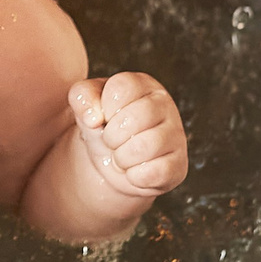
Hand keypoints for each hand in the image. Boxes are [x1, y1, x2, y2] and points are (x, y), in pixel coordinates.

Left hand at [66, 71, 186, 199]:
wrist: (110, 162)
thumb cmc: (102, 127)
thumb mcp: (85, 105)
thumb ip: (82, 96)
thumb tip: (94, 116)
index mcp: (143, 84)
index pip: (121, 88)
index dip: (104, 108)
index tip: (104, 116)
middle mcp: (164, 105)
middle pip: (134, 119)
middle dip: (112, 136)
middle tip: (112, 140)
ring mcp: (175, 135)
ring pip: (145, 147)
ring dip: (122, 158)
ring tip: (122, 155)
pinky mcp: (178, 165)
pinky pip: (154, 172)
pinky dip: (135, 176)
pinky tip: (134, 170)